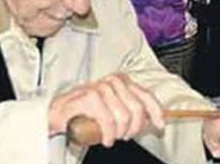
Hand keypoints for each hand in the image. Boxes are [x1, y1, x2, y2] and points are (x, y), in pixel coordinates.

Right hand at [48, 73, 164, 146]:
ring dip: (119, 133)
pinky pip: (108, 121)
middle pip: (137, 109)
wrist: (58, 113)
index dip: (156, 112)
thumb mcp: (114, 109)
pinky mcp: (89, 96)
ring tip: (112, 137)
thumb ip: (132, 110)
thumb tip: (153, 120)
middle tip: (125, 136)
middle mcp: (114, 81)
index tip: (160, 125)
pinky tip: (104, 139)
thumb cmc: (87, 112)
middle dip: (134, 128)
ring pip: (123, 117)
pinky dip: (108, 135)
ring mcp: (101, 87)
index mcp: (123, 81)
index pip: (147, 95)